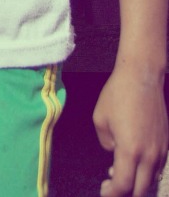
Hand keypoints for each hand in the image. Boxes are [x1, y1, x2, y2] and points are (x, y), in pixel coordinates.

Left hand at [94, 65, 167, 195]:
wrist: (142, 76)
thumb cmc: (118, 95)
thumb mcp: (101, 120)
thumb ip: (106, 144)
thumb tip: (115, 155)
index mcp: (130, 151)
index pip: (123, 187)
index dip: (112, 194)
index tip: (103, 191)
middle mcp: (149, 155)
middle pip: (140, 191)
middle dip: (124, 194)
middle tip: (110, 187)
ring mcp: (160, 151)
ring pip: (150, 181)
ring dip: (136, 184)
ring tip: (119, 173)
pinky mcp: (166, 144)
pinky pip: (157, 168)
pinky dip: (145, 173)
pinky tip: (133, 163)